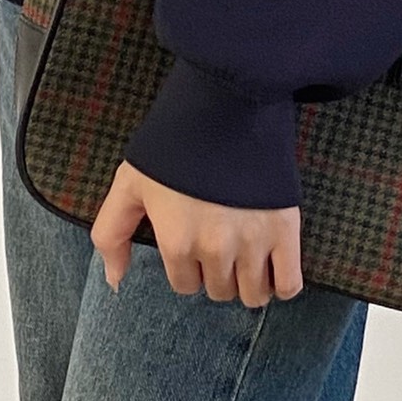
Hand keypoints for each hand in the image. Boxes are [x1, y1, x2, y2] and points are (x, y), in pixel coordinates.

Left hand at [91, 161, 304, 307]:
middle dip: (217, 274)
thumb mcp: (130, 184)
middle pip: (220, 291)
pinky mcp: (285, 230)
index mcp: (176, 241)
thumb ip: (112, 234)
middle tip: (220, 245)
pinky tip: (273, 270)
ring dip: (249, 284)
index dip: (188, 267)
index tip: (194, 243)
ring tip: (246, 259)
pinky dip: (282, 285)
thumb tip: (114, 281)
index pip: (185, 284)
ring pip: (253, 294)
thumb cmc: (175, 144)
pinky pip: (289, 284)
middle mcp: (214, 250)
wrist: (227, 106)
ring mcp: (252, 242)